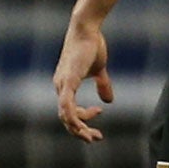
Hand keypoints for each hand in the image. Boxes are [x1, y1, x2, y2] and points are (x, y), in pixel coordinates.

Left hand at [53, 20, 112, 141]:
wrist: (87, 29)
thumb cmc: (91, 46)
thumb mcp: (99, 70)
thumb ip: (102, 84)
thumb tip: (108, 101)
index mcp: (65, 86)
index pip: (70, 112)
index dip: (84, 118)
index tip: (100, 111)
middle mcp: (60, 87)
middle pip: (66, 118)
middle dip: (81, 131)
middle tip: (96, 138)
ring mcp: (62, 84)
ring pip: (65, 116)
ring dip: (78, 129)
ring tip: (92, 137)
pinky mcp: (68, 80)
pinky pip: (66, 104)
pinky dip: (73, 116)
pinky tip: (80, 124)